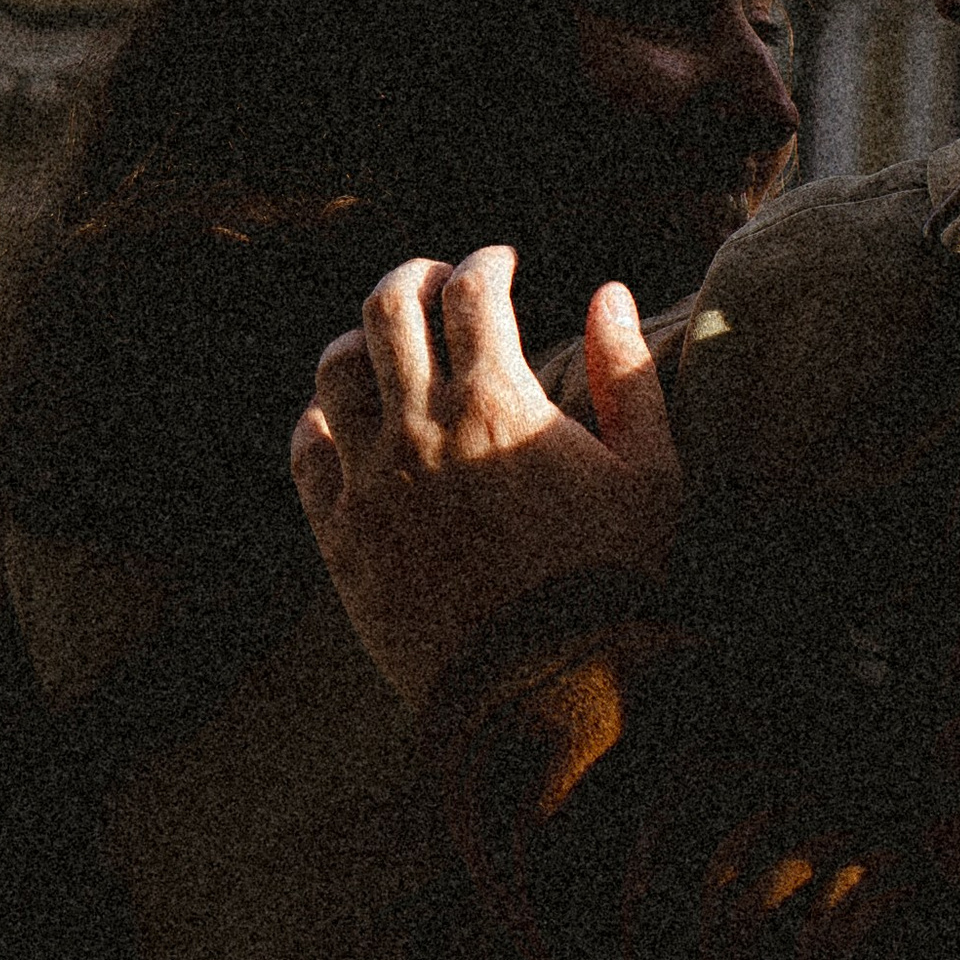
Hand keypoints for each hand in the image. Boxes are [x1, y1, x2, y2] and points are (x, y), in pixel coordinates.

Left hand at [290, 250, 683, 706]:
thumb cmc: (618, 584)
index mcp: (499, 403)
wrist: (550, 696)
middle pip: (387, 309)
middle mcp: (422, 430)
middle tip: (439, 283)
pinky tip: (345, 419)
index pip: (472, 290)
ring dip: (361, 342)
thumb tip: (608, 294)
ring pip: (334, 373)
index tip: (504, 264)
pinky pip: (306, 455)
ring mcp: (371, 484)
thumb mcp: (653, 474)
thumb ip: (629, 376)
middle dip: (415, 279)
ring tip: (389, 347)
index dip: (487, 263)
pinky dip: (320, 420)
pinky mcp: (342, 539)